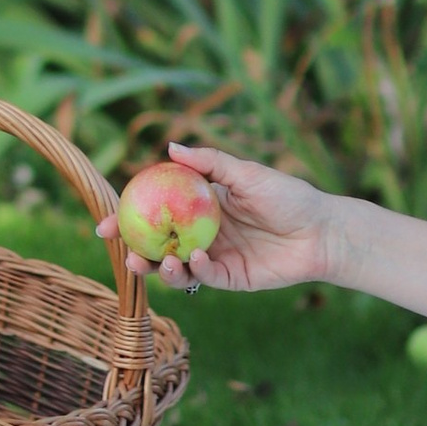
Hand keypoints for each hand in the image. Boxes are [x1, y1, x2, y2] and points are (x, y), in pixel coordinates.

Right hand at [93, 142, 339, 295]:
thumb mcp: (246, 173)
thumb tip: (169, 147)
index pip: (157, 210)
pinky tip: (198, 259)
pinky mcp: (231, 278)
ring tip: (152, 261)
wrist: (322, 231)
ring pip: (176, 266)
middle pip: (158, 243)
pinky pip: (205, 277)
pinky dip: (196, 270)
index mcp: (202, 204)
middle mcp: (203, 232)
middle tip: (119, 250)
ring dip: (159, 267)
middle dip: (134, 251)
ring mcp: (216, 256)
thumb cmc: (288, 195)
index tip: (104, 222)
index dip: (129, 217)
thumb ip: (209, 163)